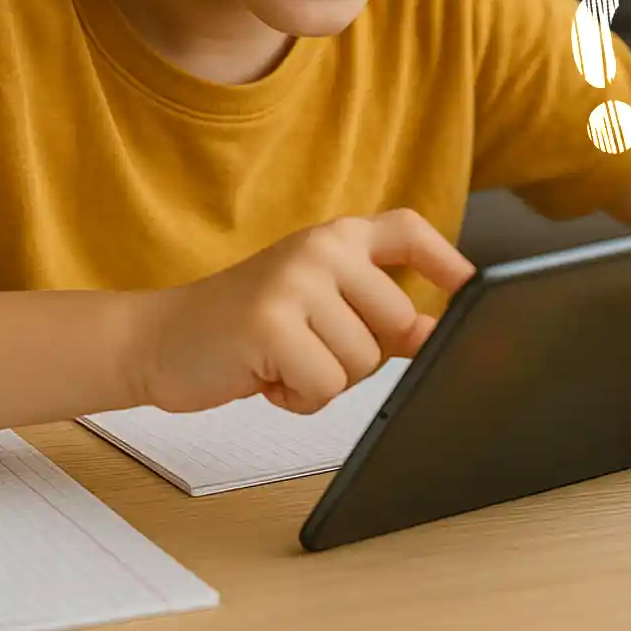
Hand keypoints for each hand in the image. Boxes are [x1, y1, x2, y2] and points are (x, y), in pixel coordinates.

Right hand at [132, 210, 475, 415]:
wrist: (159, 340)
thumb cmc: (244, 327)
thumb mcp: (315, 306)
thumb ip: (374, 313)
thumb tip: (437, 335)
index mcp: (334, 238)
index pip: (406, 232)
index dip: (446, 260)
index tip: (471, 288)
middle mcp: (319, 249)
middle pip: (398, 323)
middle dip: (362, 357)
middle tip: (308, 349)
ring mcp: (294, 281)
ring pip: (363, 362)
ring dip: (324, 381)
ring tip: (280, 359)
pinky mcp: (271, 323)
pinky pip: (325, 385)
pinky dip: (297, 398)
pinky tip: (264, 376)